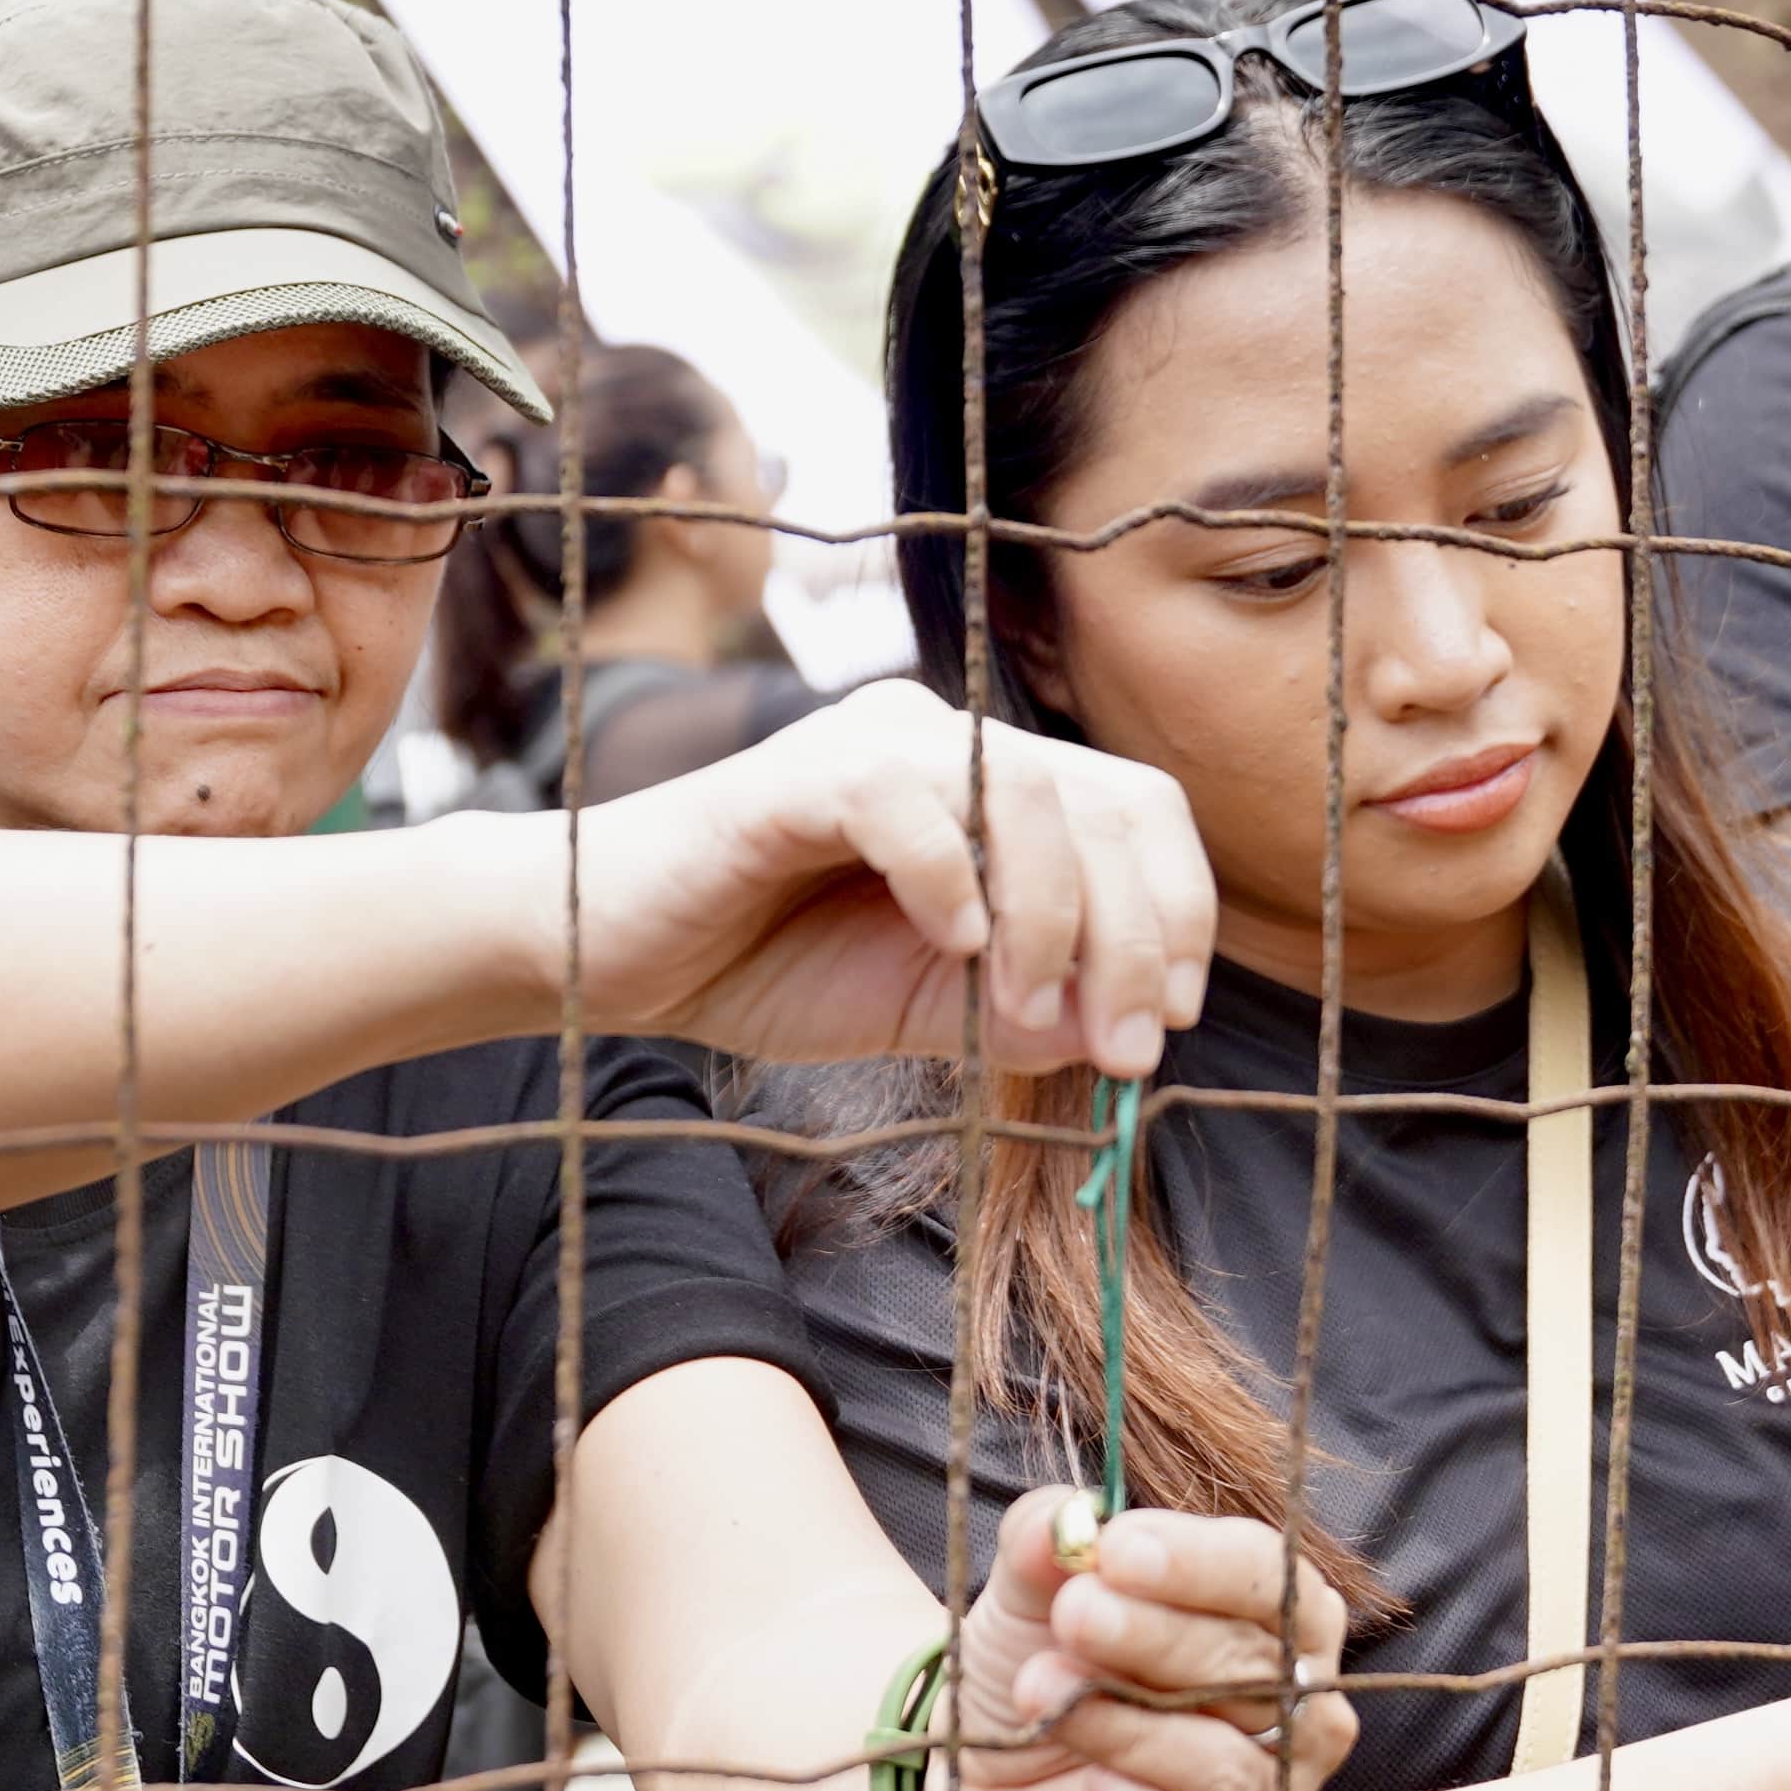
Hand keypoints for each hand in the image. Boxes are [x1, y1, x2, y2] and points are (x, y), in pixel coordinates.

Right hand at [553, 690, 1227, 1085]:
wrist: (611, 959)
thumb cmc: (766, 966)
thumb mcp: (929, 1008)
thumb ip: (1026, 1011)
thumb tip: (1126, 1029)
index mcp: (991, 788)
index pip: (1137, 811)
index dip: (1178, 909)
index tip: (1168, 1020)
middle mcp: (948, 742)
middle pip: (1103, 802)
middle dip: (1137, 934)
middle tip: (1123, 1049)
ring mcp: (873, 744)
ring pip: (1022, 793)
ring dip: (1052, 918)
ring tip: (1020, 1008)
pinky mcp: (796, 772)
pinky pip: (904, 801)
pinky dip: (945, 877)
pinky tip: (947, 946)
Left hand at [936, 1490, 1355, 1790]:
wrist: (975, 1773)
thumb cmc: (1038, 1663)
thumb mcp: (1026, 1589)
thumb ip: (1046, 1542)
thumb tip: (1064, 1524)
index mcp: (1272, 1626)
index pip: (1278, 1585)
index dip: (1205, 1564)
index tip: (1118, 1550)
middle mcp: (1290, 1721)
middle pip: (1259, 1672)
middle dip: (1159, 1637)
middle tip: (1073, 1614)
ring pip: (1230, 1771)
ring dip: (1130, 1724)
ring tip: (1044, 1690)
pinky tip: (1093, 1789)